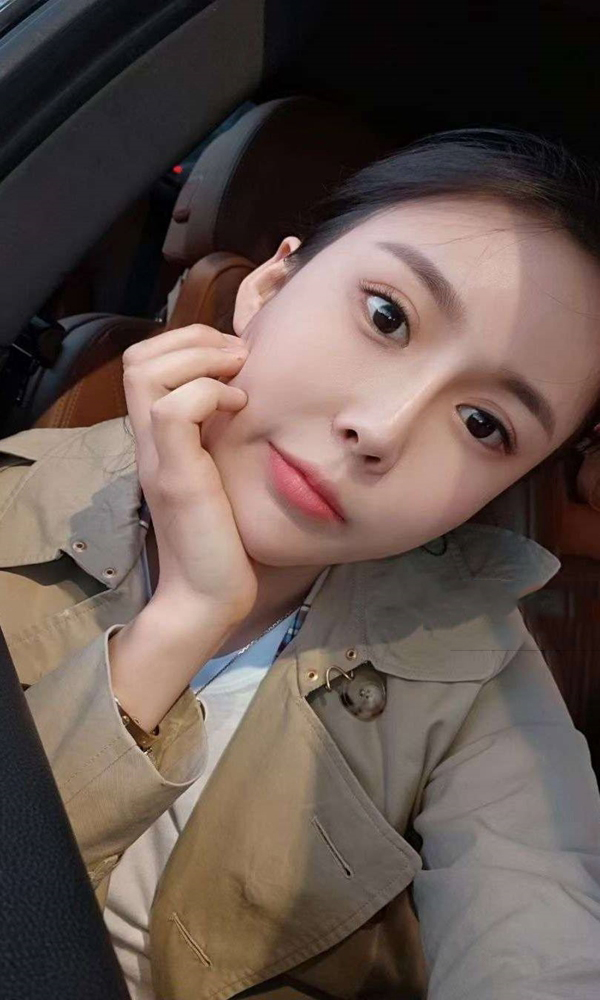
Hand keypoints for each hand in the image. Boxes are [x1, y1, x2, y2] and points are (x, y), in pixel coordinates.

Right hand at [122, 323, 257, 625]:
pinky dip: (209, 394)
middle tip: (237, 360)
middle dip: (193, 339)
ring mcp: (159, 457)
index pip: (143, 363)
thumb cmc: (226, 539)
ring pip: (147, 373)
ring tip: (238, 379)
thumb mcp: (222, 474)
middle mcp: (150, 443)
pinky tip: (240, 409)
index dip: (186, 343)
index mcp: (159, 439)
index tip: (233, 360)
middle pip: (136, 358)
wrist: (208, 597)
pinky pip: (174, 410)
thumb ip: (222, 438)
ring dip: (200, 360)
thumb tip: (252, 396)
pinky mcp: (177, 477)